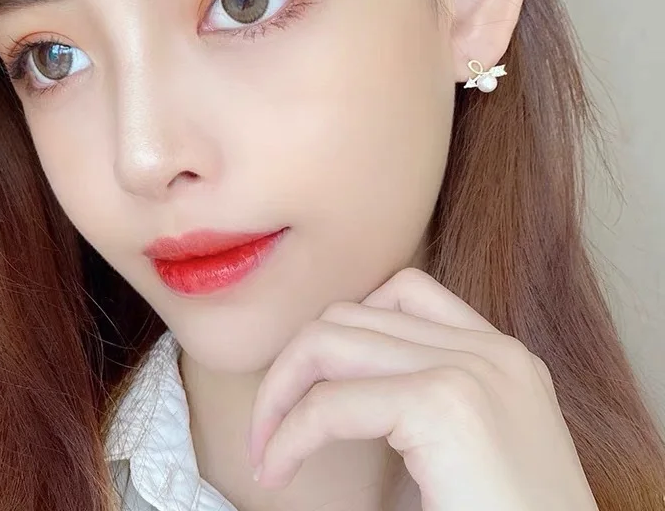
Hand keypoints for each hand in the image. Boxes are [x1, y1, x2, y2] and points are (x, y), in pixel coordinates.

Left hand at [247, 268, 597, 510]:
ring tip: (266, 445)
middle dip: (295, 364)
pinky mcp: (446, 406)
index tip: (312, 397)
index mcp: (499, 355)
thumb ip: (420, 401)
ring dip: (280, 391)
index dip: (339, 336)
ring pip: (331, 339)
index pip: (400, 293)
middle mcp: (489, 350)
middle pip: (353, 312)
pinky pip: (331, 404)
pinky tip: (277, 470)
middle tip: (270, 426)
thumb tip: (334, 385)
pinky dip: (289, 434)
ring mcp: (471, 370)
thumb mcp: (465, 448)